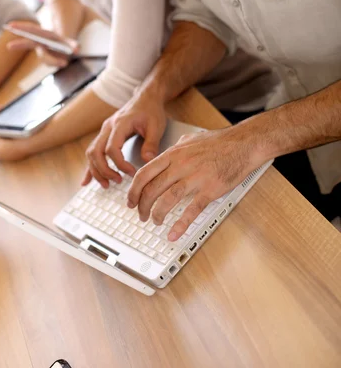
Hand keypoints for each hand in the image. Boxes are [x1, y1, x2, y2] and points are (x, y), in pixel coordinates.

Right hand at [6, 21, 78, 67]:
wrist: (67, 48)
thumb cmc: (67, 43)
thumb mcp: (72, 42)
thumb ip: (74, 45)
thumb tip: (77, 50)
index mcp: (44, 34)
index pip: (31, 30)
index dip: (21, 27)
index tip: (10, 25)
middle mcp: (40, 42)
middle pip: (28, 43)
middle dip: (19, 44)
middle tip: (8, 46)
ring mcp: (42, 51)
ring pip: (43, 58)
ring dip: (53, 61)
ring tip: (65, 62)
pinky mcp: (45, 58)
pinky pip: (49, 62)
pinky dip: (56, 62)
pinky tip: (63, 62)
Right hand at [83, 91, 166, 187]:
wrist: (146, 98)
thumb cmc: (151, 111)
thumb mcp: (156, 126)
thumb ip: (151, 144)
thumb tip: (147, 161)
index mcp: (120, 124)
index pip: (111, 148)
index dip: (120, 164)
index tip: (132, 172)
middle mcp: (107, 127)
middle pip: (96, 152)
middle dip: (104, 170)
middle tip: (118, 181)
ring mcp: (104, 130)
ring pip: (91, 153)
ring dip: (96, 170)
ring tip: (107, 184)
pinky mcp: (105, 135)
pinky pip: (93, 152)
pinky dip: (90, 167)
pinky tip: (86, 181)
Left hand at [127, 124, 263, 241]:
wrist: (243, 144)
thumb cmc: (219, 142)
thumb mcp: (190, 140)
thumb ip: (175, 149)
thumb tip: (164, 155)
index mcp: (174, 154)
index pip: (144, 173)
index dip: (134, 190)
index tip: (131, 200)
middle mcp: (181, 165)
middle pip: (152, 188)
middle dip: (142, 205)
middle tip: (140, 215)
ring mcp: (195, 178)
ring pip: (168, 199)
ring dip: (157, 214)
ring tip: (155, 222)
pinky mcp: (210, 190)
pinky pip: (192, 210)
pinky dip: (180, 225)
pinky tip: (173, 233)